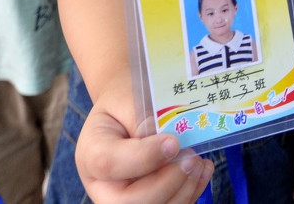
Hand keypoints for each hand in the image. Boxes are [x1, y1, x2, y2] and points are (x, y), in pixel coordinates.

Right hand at [76, 86, 213, 203]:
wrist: (124, 112)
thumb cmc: (125, 103)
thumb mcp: (128, 99)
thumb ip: (142, 119)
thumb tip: (168, 143)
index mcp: (91, 153)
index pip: (110, 164)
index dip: (145, 157)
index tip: (173, 142)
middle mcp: (102, 185)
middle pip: (130, 203)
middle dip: (167, 183)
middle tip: (191, 157)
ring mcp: (123, 199)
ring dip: (183, 191)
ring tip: (199, 162)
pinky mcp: (148, 201)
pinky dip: (190, 194)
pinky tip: (202, 171)